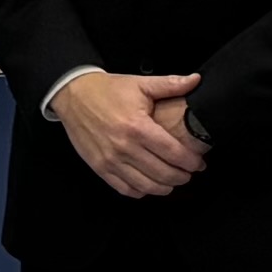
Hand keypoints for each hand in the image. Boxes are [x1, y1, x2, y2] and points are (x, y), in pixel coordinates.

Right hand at [51, 68, 207, 200]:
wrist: (73, 95)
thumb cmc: (107, 90)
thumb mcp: (140, 84)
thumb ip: (170, 84)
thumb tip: (196, 80)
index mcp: (137, 126)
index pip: (173, 153)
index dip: (190, 162)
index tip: (199, 163)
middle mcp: (124, 147)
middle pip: (162, 173)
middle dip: (181, 177)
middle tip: (188, 173)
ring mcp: (110, 160)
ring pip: (145, 186)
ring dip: (164, 188)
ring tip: (173, 182)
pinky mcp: (99, 167)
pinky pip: (125, 189)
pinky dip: (141, 192)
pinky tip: (149, 185)